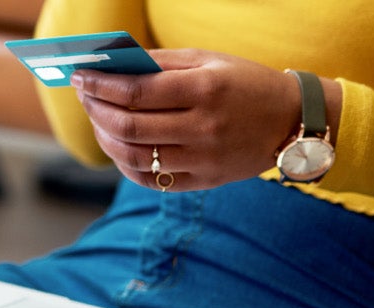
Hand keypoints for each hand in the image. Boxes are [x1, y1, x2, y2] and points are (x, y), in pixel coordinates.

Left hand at [71, 48, 318, 191]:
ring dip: (106, 138)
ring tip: (98, 120)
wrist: (293, 120)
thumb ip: (160, 62)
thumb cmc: (244, 83)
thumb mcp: (209, 60)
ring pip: (136, 157)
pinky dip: (126, 165)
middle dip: (96, 110)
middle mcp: (204, 127)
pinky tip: (119, 147)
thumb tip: (111, 64)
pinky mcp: (205, 181)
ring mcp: (204, 158)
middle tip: (85, 96)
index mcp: (205, 89)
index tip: (80, 76)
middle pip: (130, 127)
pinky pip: (152, 180)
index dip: (101, 85)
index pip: (137, 92)